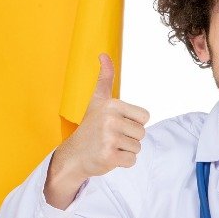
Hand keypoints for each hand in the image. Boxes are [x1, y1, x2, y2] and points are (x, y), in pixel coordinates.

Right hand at [46, 54, 149, 205]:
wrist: (73, 155)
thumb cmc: (90, 127)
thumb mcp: (97, 100)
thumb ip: (105, 78)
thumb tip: (103, 54)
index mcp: (111, 104)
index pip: (145, 117)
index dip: (133, 123)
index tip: (115, 124)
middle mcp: (110, 119)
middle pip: (142, 133)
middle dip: (129, 138)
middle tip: (110, 137)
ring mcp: (109, 138)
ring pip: (138, 147)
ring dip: (126, 150)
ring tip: (108, 146)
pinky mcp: (109, 156)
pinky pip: (132, 160)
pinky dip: (123, 162)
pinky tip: (108, 157)